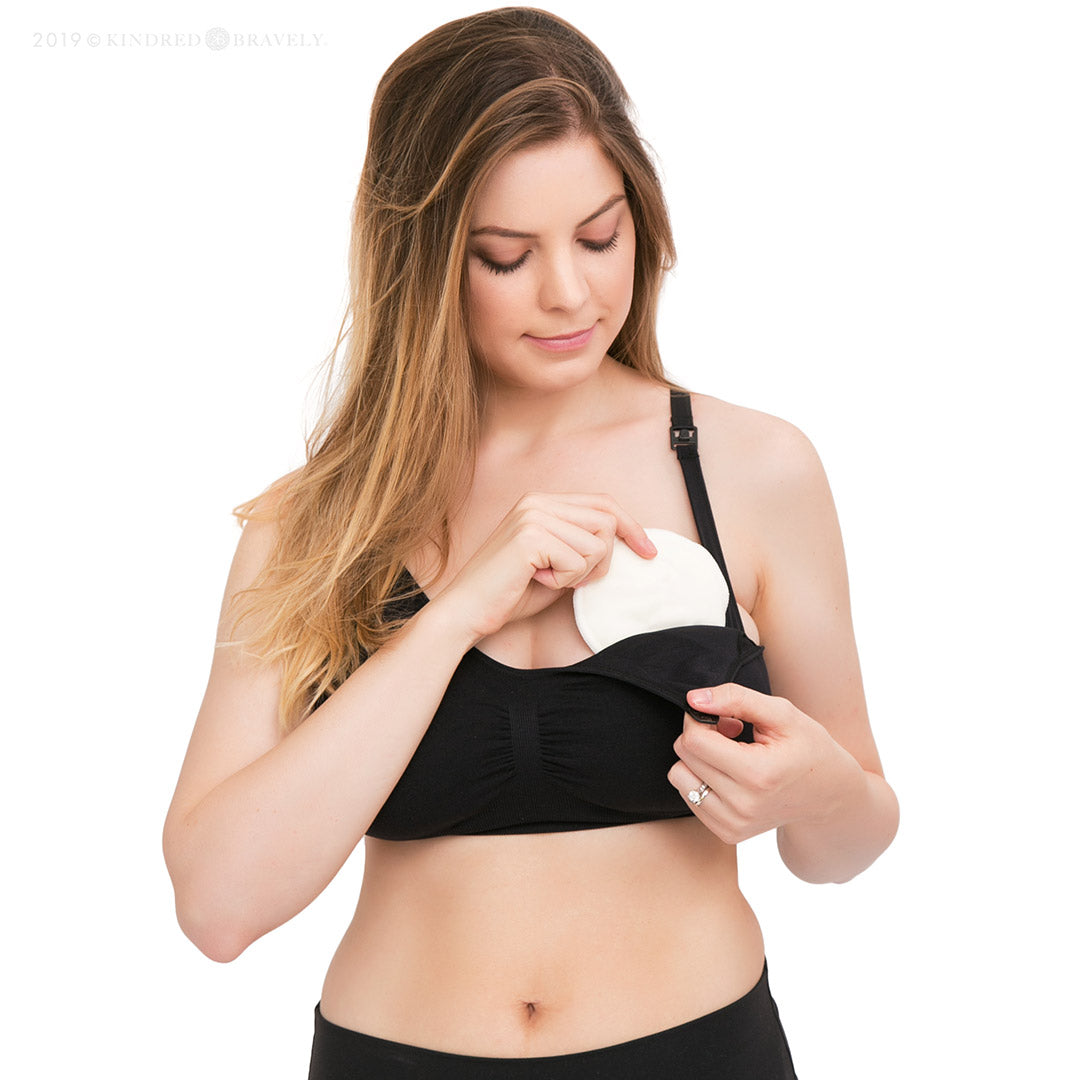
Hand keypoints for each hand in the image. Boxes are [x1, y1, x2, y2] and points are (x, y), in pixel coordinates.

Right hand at [430, 492, 655, 642]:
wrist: (466, 610)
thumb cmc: (508, 593)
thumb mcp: (556, 564)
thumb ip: (583, 548)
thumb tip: (624, 543)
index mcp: (542, 501)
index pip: (603, 503)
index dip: (631, 527)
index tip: (649, 552)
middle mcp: (538, 501)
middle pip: (607, 522)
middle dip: (601, 561)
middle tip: (570, 579)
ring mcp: (534, 516)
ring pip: (597, 545)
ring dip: (579, 573)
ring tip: (546, 578)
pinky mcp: (531, 536)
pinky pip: (579, 562)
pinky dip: (564, 581)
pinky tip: (535, 580)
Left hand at [668, 683, 862, 844]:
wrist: (829, 794)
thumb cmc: (808, 748)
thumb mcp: (782, 713)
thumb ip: (736, 698)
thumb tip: (694, 699)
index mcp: (757, 774)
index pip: (694, 740)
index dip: (700, 718)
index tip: (722, 716)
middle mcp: (743, 805)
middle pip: (684, 756)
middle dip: (700, 735)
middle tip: (730, 732)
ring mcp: (734, 824)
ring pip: (679, 778)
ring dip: (696, 759)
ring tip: (729, 754)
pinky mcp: (728, 833)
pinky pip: (688, 797)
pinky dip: (701, 779)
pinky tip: (729, 774)